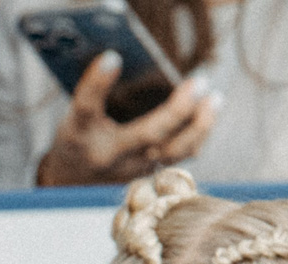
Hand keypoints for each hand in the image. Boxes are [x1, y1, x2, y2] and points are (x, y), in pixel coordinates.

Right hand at [34, 54, 217, 185]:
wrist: (73, 182)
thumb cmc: (79, 138)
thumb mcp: (76, 114)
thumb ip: (94, 90)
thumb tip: (117, 58)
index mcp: (82, 135)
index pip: (87, 108)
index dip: (97, 83)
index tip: (112, 59)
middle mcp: (108, 156)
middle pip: (147, 136)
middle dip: (177, 110)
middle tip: (198, 83)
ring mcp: (132, 169)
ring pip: (172, 151)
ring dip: (199, 126)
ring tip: (214, 99)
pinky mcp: (148, 174)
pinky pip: (180, 157)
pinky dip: (198, 135)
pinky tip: (207, 114)